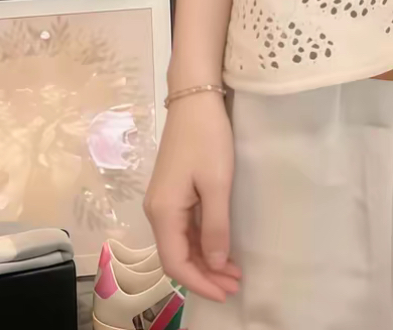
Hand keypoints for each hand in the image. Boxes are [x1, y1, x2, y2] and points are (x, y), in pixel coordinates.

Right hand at [143, 91, 241, 301]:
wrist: (194, 98)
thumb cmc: (207, 138)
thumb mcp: (217, 183)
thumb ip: (215, 226)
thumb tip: (215, 263)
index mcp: (163, 212)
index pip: (175, 263)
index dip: (200, 282)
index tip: (226, 292)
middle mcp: (157, 211)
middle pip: (176, 255)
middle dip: (205, 274)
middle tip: (235, 284)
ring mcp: (163, 201)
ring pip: (181, 242)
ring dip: (205, 259)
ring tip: (232, 271)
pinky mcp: (172, 191)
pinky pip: (184, 227)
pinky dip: (202, 241)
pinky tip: (220, 246)